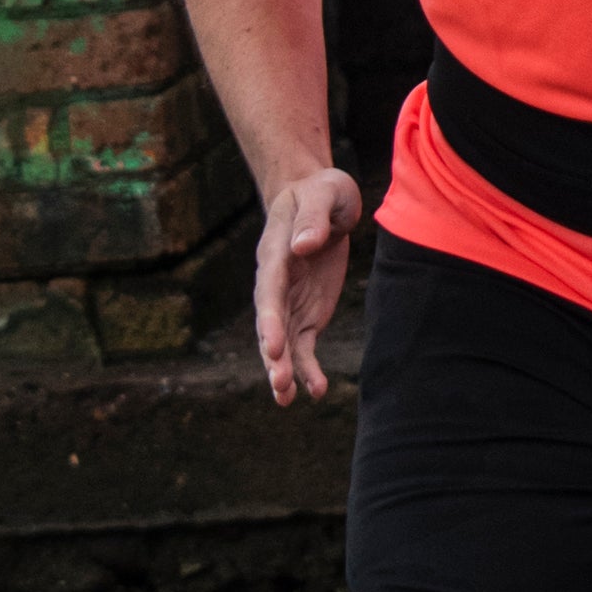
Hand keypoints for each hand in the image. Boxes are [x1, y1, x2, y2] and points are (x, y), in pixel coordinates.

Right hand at [253, 168, 368, 402]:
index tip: (272, 347)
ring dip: (283, 370)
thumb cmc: (320, 191)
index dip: (268, 320)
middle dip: (273, 355)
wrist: (321, 198)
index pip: (269, 291)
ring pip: (282, 342)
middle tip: (279, 384)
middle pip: (270, 323)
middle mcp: (276, 283)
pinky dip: (307, 369)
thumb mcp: (323, 193)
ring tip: (286, 399)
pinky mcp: (306, 313)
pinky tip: (316, 392)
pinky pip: (303, 346)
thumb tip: (303, 246)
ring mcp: (289, 301)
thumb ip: (313, 217)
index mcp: (275, 254)